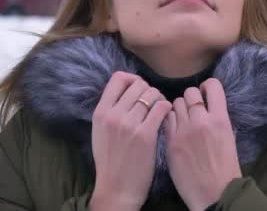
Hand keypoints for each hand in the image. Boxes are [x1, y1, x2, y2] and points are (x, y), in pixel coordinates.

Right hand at [89, 72, 171, 210]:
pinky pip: (162, 108)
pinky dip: (167, 108)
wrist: (116, 189)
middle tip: (153, 102)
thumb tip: (126, 92)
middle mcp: (113, 114)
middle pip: (138, 84)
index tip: (140, 89)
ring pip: (152, 94)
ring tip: (160, 110)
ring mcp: (129, 124)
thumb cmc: (110, 162)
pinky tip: (166, 116)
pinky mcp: (146, 135)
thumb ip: (110, 111)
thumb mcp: (100, 131)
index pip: (118, 78)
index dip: (133, 79)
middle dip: (149, 90)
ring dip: (160, 99)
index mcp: (100, 112)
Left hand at [165, 78, 241, 210]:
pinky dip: (169, 119)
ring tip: (181, 118)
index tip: (205, 92)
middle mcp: (202, 120)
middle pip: (190, 93)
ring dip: (178, 108)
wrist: (215, 193)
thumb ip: (218, 120)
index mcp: (221, 119)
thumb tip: (210, 107)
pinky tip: (173, 128)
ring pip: (175, 103)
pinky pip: (166, 119)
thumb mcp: (229, 138)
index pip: (213, 86)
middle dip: (190, 98)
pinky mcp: (170, 141)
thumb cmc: (226, 169)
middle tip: (191, 108)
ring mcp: (184, 130)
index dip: (207, 86)